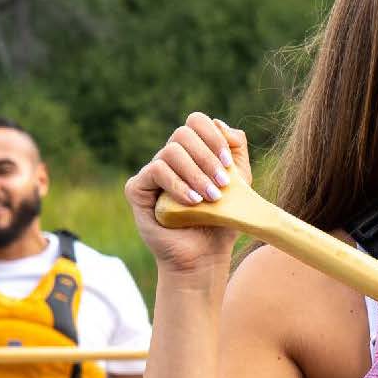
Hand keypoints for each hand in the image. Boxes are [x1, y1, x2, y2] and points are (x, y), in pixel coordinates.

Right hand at [122, 112, 249, 275]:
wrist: (205, 256)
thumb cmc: (222, 221)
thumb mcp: (240, 183)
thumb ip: (237, 150)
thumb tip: (221, 124)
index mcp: (192, 152)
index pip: (196, 122)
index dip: (212, 136)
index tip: (228, 164)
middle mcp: (169, 158)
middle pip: (183, 134)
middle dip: (207, 158)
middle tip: (222, 184)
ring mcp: (151, 173)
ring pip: (170, 152)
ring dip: (195, 174)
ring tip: (210, 198)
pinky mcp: (138, 190)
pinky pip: (155, 171)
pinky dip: (177, 184)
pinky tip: (192, 203)